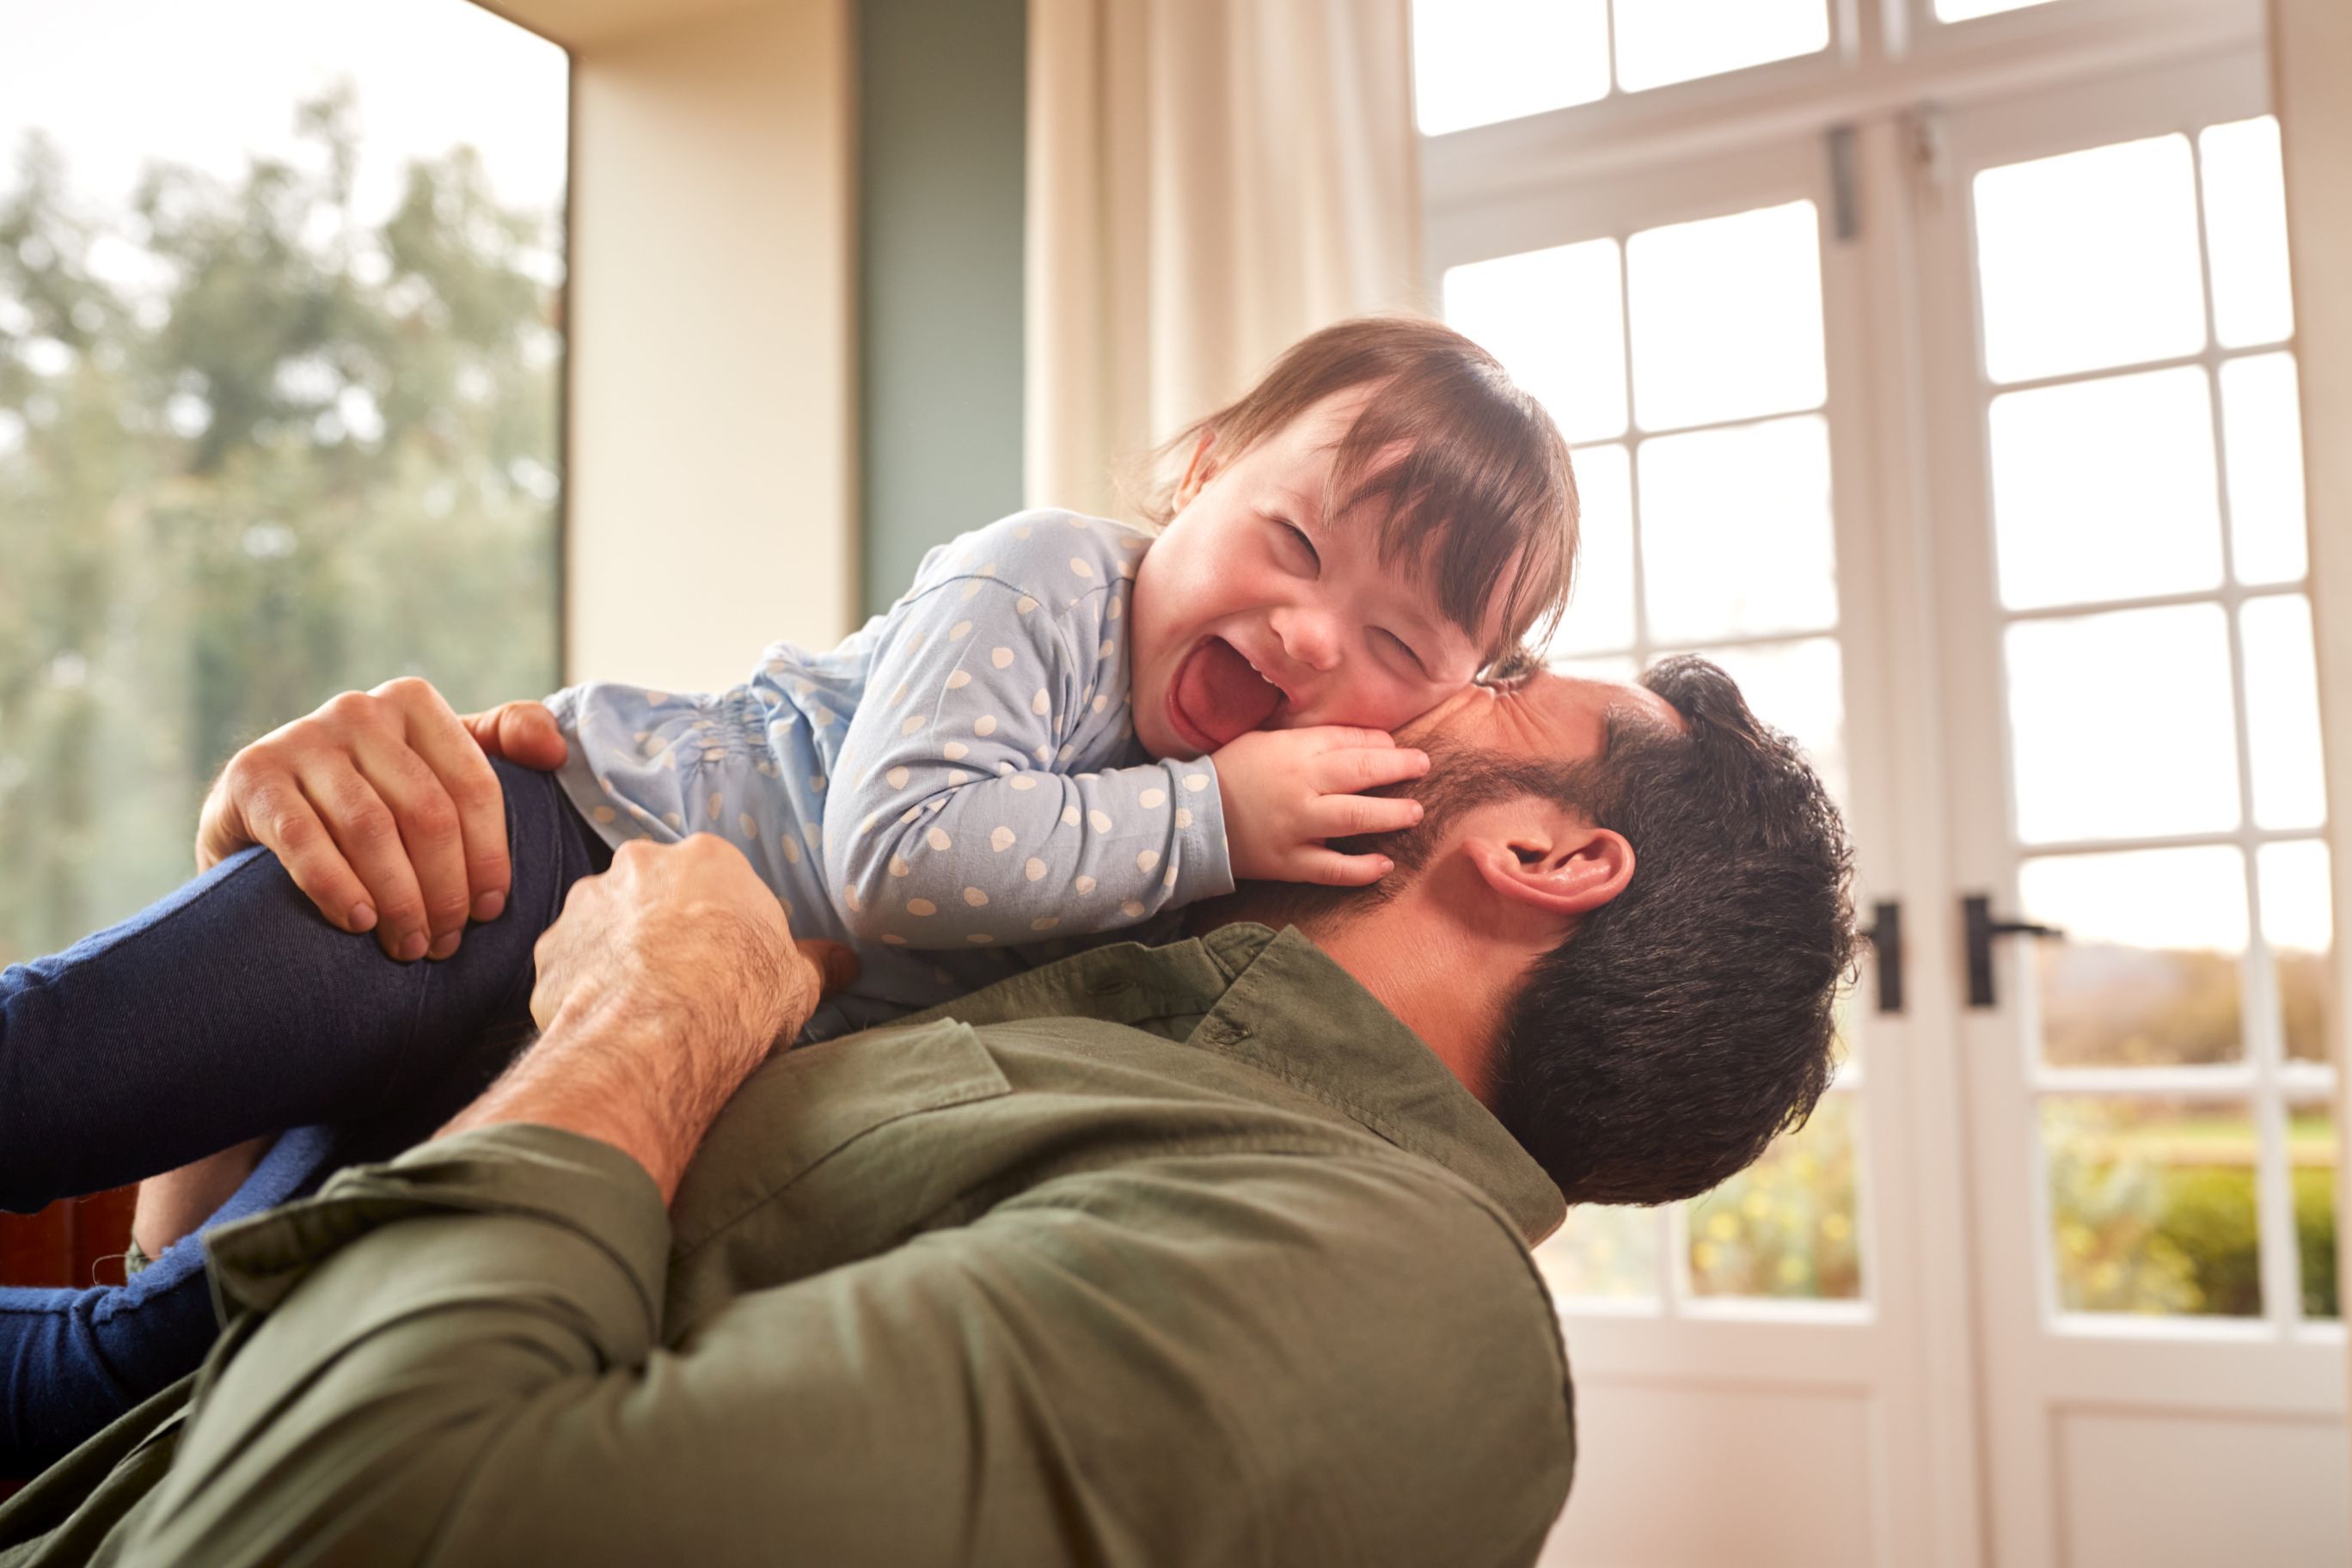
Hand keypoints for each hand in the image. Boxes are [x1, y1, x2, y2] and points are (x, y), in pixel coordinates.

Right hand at [196, 678, 568, 961]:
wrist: (257, 815)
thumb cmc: (371, 794)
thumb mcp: (436, 762)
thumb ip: (501, 742)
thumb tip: (554, 750)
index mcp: (412, 702)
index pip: (474, 786)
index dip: (490, 856)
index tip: (491, 910)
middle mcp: (357, 709)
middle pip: (426, 812)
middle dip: (444, 889)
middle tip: (446, 942)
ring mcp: (300, 739)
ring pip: (371, 829)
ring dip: (398, 899)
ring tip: (410, 945)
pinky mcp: (251, 777)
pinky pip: (305, 840)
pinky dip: (338, 888)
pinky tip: (359, 923)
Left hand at [447, 835, 857, 1199]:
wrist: (660, 1034)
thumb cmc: (742, 992)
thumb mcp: (799, 980)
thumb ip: (818, 962)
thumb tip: (848, 961)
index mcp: (706, 858)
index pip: (715, 879)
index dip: (722, 921)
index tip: (728, 958)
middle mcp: (639, 865)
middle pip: (651, 892)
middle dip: (660, 929)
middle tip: (679, 980)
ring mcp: (585, 906)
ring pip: (601, 926)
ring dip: (615, 955)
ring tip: (637, 1008)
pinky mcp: (548, 952)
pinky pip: (567, 967)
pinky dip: (582, 989)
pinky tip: (604, 1025)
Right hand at [1209, 726, 1428, 885]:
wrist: (1190, 817)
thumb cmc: (1233, 772)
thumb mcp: (1269, 741)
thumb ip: (1317, 740)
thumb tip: (1372, 743)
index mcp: (1293, 753)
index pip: (1348, 743)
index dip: (1382, 745)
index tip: (1401, 749)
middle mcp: (1300, 788)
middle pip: (1360, 774)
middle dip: (1398, 770)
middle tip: (1423, 767)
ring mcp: (1296, 828)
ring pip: (1354, 819)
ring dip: (1390, 815)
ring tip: (1414, 813)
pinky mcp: (1289, 863)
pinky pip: (1332, 869)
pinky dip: (1361, 869)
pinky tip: (1385, 865)